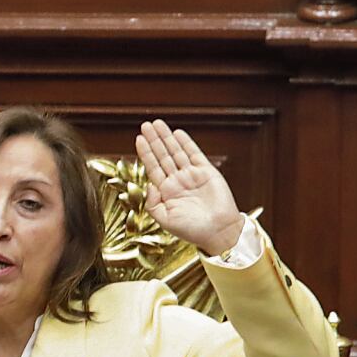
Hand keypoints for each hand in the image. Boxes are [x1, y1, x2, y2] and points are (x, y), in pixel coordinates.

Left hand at [136, 120, 244, 256]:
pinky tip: (177, 134)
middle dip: (154, 140)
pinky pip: (195, 154)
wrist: (218, 232)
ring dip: (167, 138)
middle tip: (146, 125)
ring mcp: (192, 175)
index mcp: (166, 192)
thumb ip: (152, 204)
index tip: (138, 139)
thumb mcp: (165, 220)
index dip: (146, 153)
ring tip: (157, 124)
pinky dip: (186, 143)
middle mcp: (178, 181)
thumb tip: (148, 185)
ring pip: (176, 152)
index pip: (153, 168)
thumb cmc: (192, 230)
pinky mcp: (207, 172)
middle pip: (163, 156)